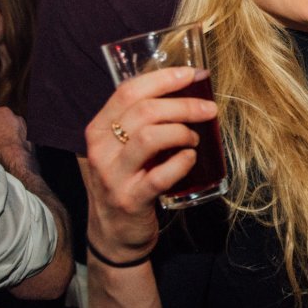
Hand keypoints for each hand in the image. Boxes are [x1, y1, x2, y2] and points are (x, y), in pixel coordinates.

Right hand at [83, 67, 217, 263]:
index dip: (163, 78)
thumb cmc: (127, 179)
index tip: (192, 74)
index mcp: (98, 128)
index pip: (128, 90)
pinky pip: (160, 174)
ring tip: (194, 139)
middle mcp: (101, 148)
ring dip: (182, 132)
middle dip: (184, 105)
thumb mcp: (123, 147)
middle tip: (209, 110)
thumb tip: (186, 89)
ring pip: (150, 137)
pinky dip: (182, 162)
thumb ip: (142, 122)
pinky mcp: (131, 199)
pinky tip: (191, 158)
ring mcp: (113, 175)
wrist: (114, 232)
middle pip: (144, 111)